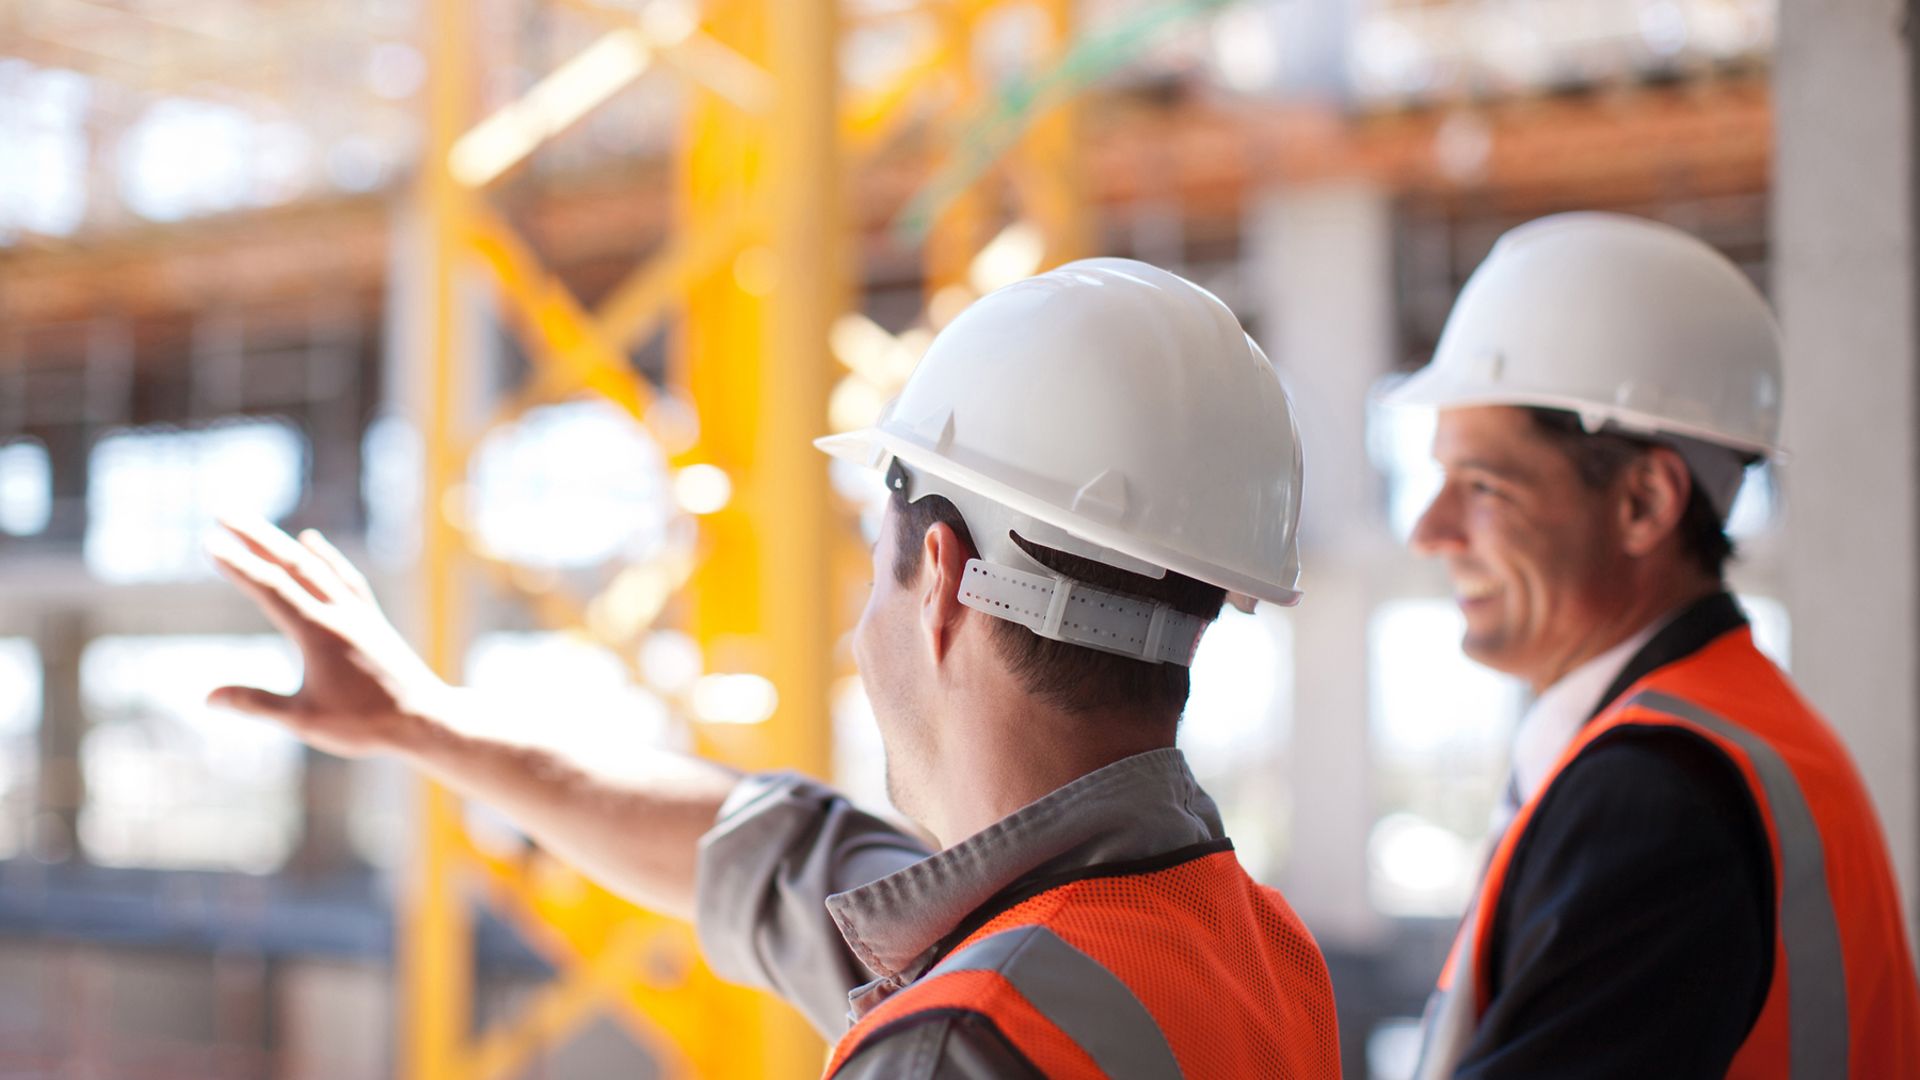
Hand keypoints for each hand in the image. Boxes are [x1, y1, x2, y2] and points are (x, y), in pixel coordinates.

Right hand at [206, 515, 448, 758]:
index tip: (210, 542)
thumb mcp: (305, 719)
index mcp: (318, 633)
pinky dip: (325, 557)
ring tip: (255, 525)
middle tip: (223, 513)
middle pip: (292, 565)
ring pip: (316, 567)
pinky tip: (312, 542)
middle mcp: (339, 613)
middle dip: (255, 537)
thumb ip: (256, 704)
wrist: (425, 720)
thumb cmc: (365, 724)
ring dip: (283, 543)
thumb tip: (207, 698)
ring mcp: (358, 613)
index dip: (239, 565)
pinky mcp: (371, 619)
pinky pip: (344, 577)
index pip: (270, 589)